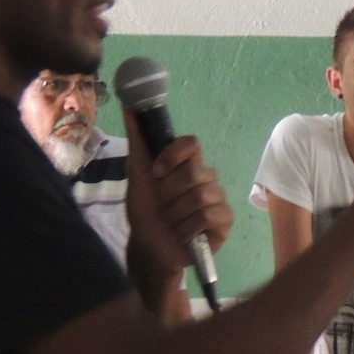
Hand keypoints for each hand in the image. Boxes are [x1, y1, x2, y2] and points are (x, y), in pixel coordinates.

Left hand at [123, 116, 234, 280]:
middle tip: (162, 206)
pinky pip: (209, 215)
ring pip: (201, 195)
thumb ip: (138, 142)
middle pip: (195, 171)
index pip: (192, 143)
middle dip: (170, 193)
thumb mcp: (137, 176)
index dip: (174, 156)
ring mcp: (218, 198)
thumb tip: (129, 106)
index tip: (156, 173)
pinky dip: (188, 228)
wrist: (150, 248)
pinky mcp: (225, 220)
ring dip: (176, 214)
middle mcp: (206, 178)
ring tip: (171, 223)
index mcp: (187, 164)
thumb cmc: (146, 212)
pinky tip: (183, 235)